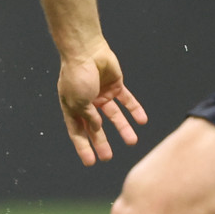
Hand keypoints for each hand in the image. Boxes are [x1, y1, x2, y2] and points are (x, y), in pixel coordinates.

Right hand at [58, 39, 147, 165]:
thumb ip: (88, 117)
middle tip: (108, 157)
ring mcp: (101, 95)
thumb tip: (97, 127)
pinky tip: (142, 121)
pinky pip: (127, 101)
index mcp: (72, 107)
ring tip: (132, 140)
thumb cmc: (77, 75)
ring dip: (122, 128)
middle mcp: (87, 103)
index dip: (83, 147)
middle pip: (96, 127)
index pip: (77, 132)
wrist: (87, 51)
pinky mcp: (115, 86)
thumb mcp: (78, 101)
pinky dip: (135, 110)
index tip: (90, 162)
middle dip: (102, 142)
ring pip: (114, 116)